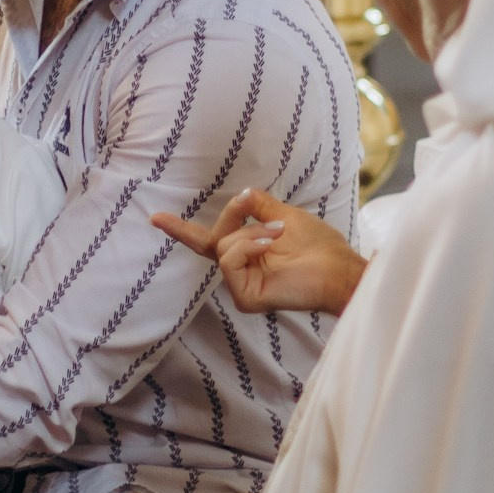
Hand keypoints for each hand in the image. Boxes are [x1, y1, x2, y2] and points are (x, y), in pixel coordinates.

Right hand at [153, 188, 367, 317]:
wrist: (339, 267)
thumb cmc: (319, 245)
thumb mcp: (283, 215)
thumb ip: (258, 205)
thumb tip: (241, 194)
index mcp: (247, 253)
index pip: (209, 241)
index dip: (181, 230)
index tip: (155, 217)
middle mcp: (240, 271)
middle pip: (214, 237)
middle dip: (235, 216)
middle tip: (260, 211)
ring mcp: (242, 286)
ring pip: (223, 246)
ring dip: (252, 233)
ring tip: (278, 235)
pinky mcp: (245, 298)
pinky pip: (229, 260)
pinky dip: (248, 246)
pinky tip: (270, 245)